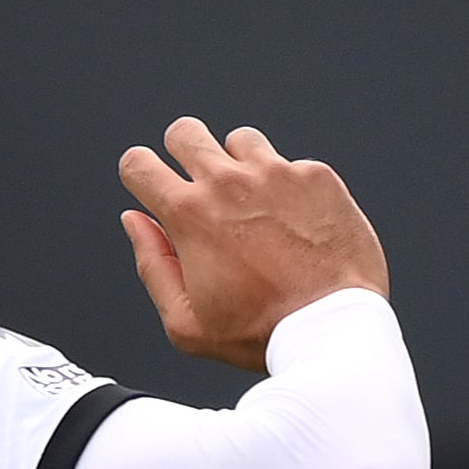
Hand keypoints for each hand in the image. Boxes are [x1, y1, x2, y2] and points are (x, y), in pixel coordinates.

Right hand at [120, 116, 387, 370]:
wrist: (333, 331)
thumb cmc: (262, 335)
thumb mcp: (187, 322)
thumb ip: (152, 266)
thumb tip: (135, 221)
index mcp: (189, 214)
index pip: (137, 163)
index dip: (140, 175)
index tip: (154, 189)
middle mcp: (228, 182)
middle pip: (184, 132)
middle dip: (184, 153)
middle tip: (202, 187)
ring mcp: (275, 174)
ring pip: (240, 141)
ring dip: (241, 167)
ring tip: (258, 208)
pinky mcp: (316, 177)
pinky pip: (292, 165)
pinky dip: (291, 188)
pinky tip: (301, 224)